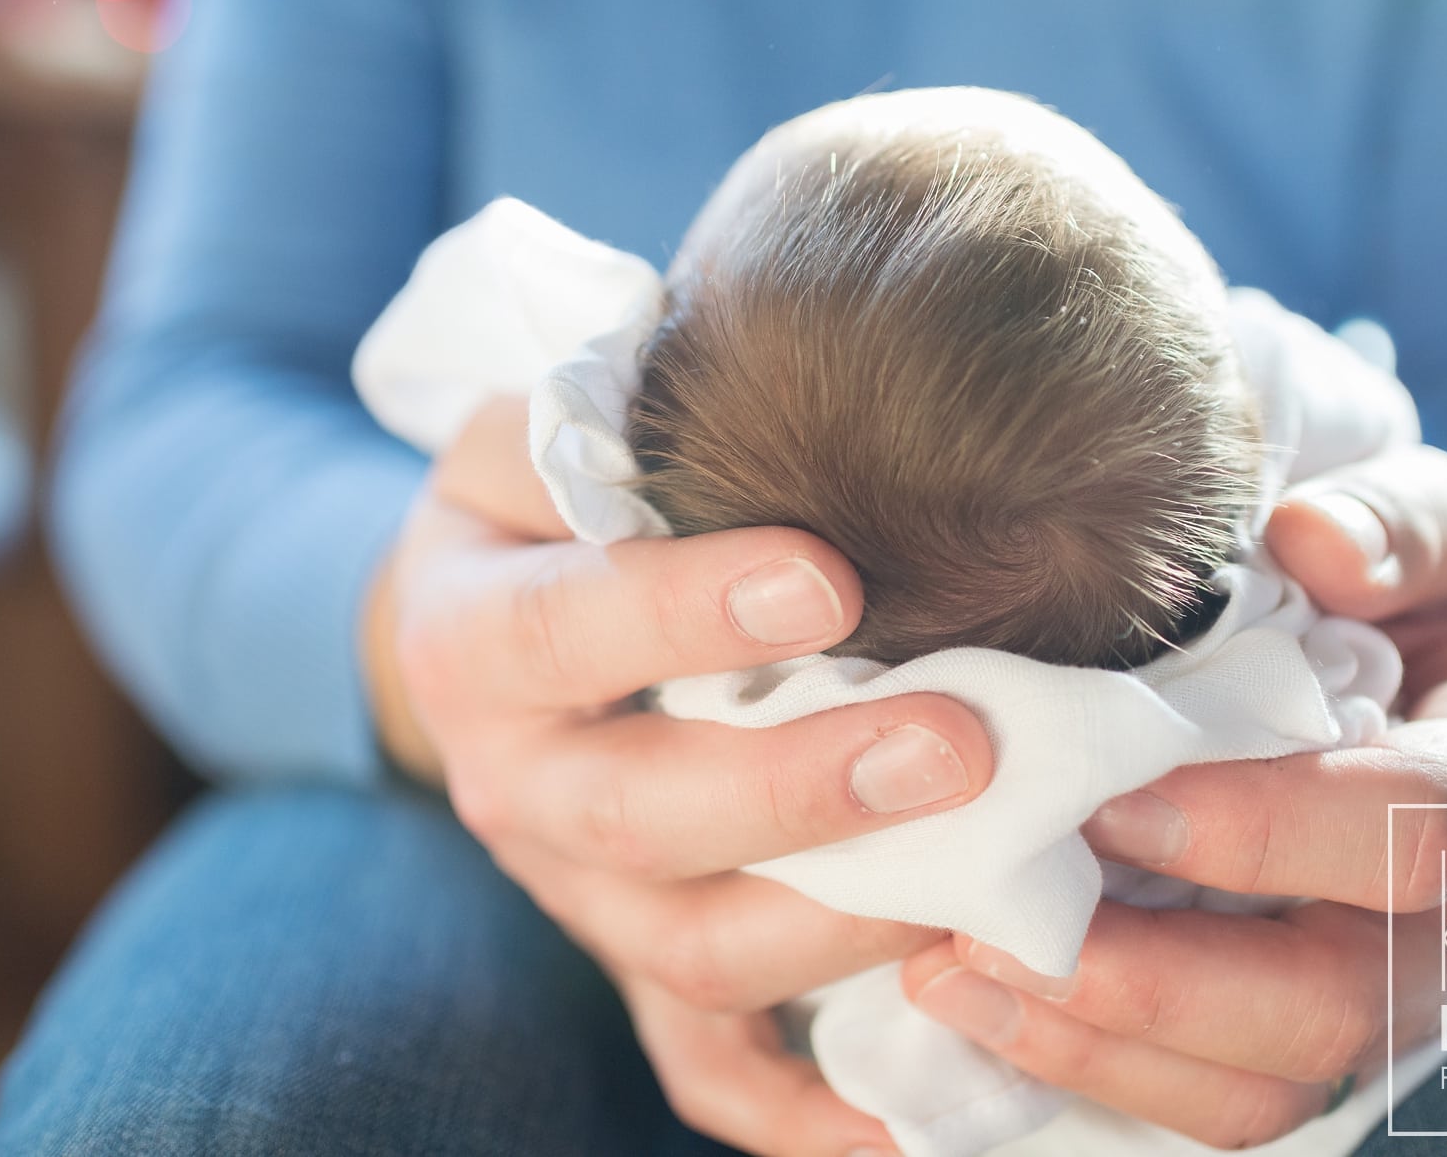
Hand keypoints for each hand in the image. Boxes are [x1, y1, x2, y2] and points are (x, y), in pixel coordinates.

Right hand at [363, 396, 994, 1155]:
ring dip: (837, 927)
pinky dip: (795, 1108)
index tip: (829, 578)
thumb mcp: (527, 434)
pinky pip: (701, 1060)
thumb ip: (607, 415)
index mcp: (477, 636)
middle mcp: (515, 784)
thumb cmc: (535, 508)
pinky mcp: (628, 955)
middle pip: (640, 817)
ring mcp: (575, 891)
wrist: (464, 633)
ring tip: (982, 890)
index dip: (685, 611)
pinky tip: (902, 1123)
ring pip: (688, 949)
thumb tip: (739, 364)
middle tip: (959, 746)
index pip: (570, 627)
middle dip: (800, 792)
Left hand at [900, 445, 1446, 1148]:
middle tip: (990, 921)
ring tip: (952, 973)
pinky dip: (1097, 1069)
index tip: (1113, 804)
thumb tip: (1315, 540)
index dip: (1265, 829)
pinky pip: (1216, 1097)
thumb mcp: (1442, 531)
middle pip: (1331, 1005)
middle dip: (1153, 980)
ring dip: (1100, 1046)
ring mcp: (1397, 1007)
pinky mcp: (1319, 1042)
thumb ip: (1395, 521)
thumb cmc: (1436, 601)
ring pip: (1264, 1087)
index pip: (1411, 833)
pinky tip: (984, 1002)